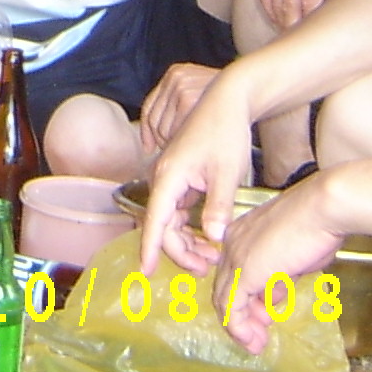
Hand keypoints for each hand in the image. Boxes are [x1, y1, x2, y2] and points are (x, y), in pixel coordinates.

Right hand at [137, 71, 255, 279]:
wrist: (227, 101)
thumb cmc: (226, 132)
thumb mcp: (227, 171)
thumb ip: (219, 206)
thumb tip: (213, 237)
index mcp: (170, 176)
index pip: (155, 220)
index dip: (150, 247)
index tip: (144, 270)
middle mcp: (164, 178)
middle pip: (163, 225)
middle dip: (181, 251)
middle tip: (206, 268)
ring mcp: (172, 178)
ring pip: (171, 220)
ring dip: (187, 241)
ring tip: (212, 256)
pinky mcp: (182, 177)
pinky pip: (179, 210)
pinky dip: (191, 227)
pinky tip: (209, 237)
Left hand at [209, 181, 347, 353]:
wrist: (322, 208)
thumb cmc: (316, 225)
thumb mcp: (293, 257)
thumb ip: (278, 277)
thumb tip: (273, 297)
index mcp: (241, 234)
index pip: (233, 274)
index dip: (245, 299)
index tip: (262, 316)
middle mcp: (232, 243)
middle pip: (225, 288)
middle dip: (240, 317)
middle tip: (255, 337)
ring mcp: (236, 256)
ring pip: (224, 301)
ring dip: (239, 327)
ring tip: (254, 344)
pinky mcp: (245, 272)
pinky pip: (232, 308)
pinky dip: (239, 328)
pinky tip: (251, 340)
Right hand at [259, 0, 353, 29]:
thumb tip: (334, 8)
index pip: (310, 3)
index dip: (313, 23)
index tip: (318, 35)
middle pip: (289, 7)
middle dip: (295, 28)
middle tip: (301, 43)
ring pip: (274, 3)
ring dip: (281, 21)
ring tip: (291, 35)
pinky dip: (271, 10)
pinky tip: (279, 19)